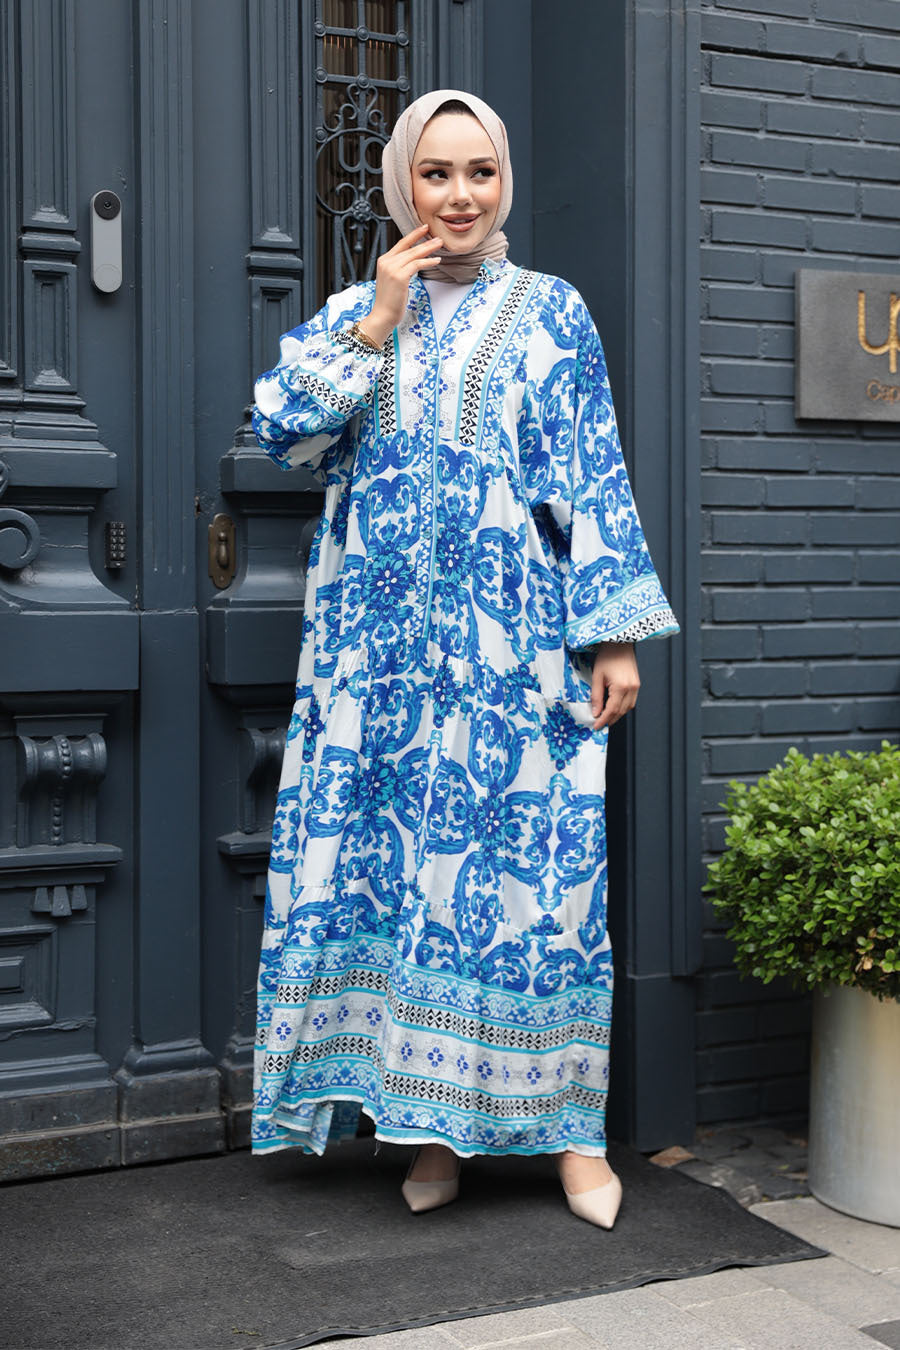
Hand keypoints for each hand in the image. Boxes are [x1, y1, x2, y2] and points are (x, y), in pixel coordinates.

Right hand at [357, 224, 442, 346]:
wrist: (383, 315)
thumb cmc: (389, 302)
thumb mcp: (392, 280)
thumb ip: (399, 269)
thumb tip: (413, 263)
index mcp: (383, 261)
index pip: (401, 244)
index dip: (413, 235)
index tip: (424, 229)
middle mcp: (386, 262)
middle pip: (409, 247)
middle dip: (425, 241)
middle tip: (438, 238)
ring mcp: (392, 268)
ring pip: (414, 254)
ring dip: (429, 249)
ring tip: (440, 245)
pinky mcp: (399, 276)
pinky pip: (417, 264)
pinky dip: (428, 262)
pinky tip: (436, 261)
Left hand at [590, 641, 639, 728]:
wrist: (619, 643)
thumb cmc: (607, 656)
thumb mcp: (597, 676)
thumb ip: (596, 696)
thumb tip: (595, 712)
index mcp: (621, 687)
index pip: (612, 710)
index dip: (603, 720)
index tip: (596, 726)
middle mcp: (632, 688)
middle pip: (621, 712)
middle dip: (610, 720)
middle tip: (599, 724)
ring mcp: (636, 687)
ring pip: (628, 708)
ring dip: (617, 715)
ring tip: (606, 718)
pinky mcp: (637, 684)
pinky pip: (631, 701)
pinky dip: (622, 707)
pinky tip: (614, 707)